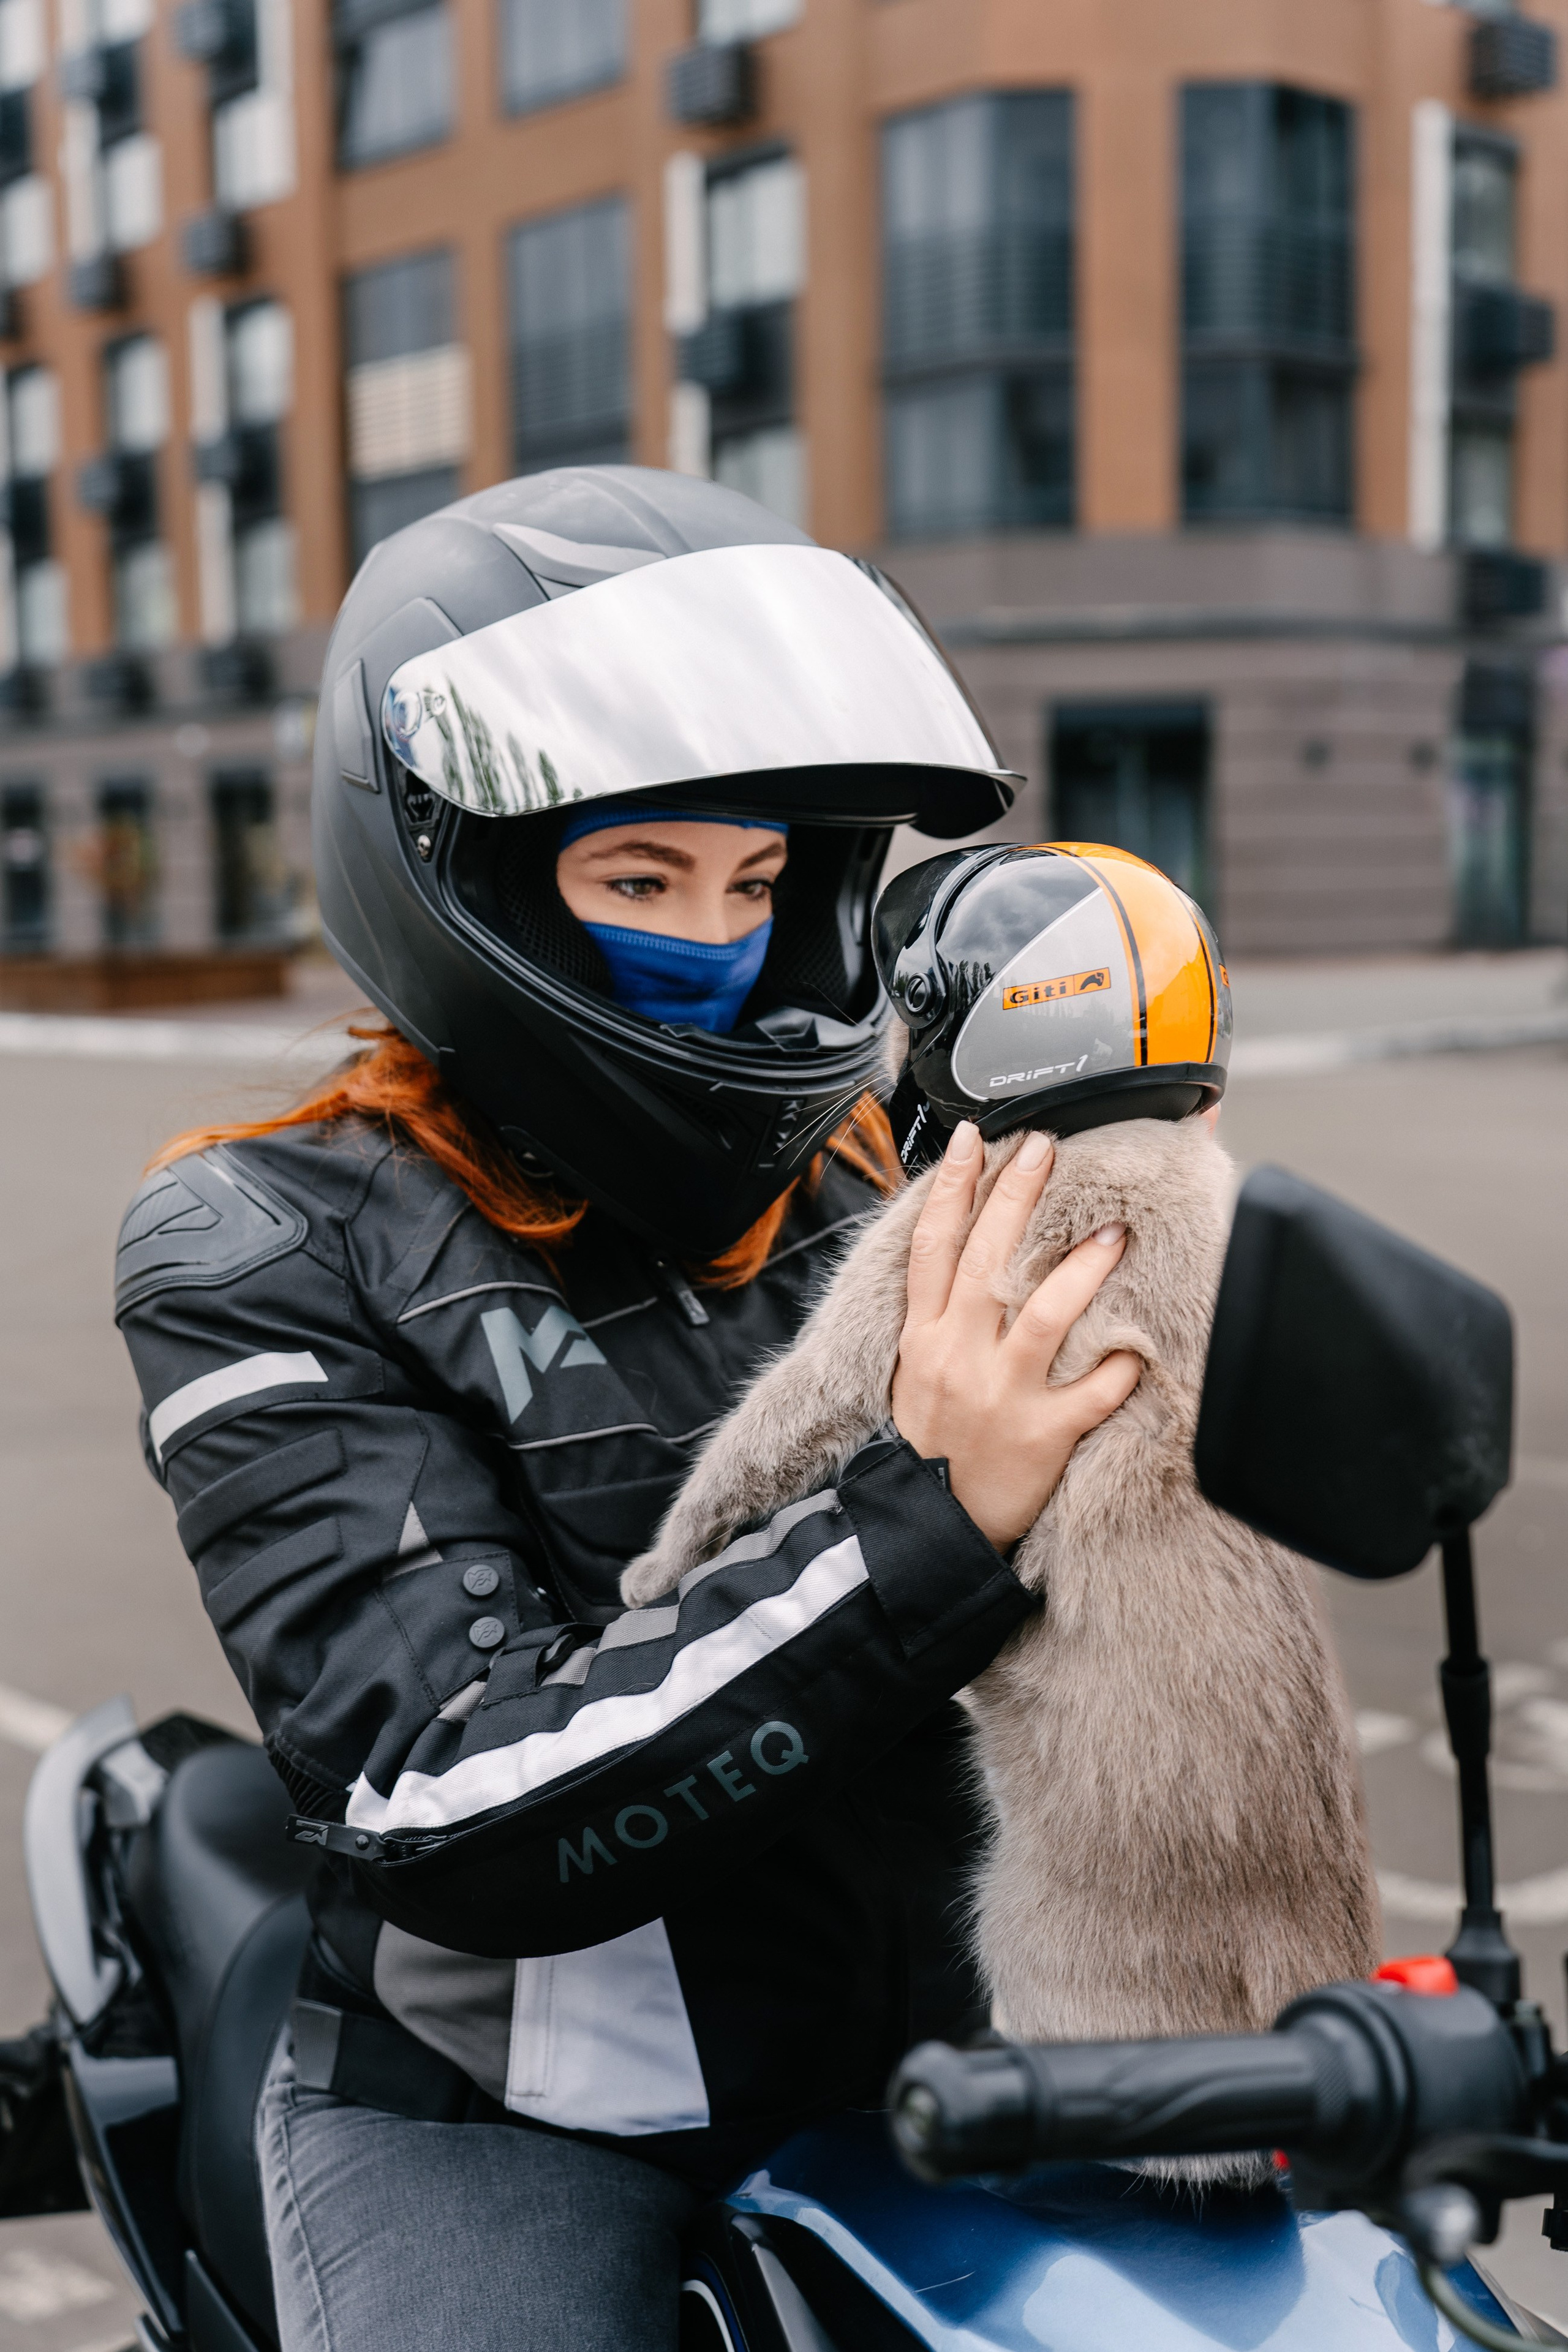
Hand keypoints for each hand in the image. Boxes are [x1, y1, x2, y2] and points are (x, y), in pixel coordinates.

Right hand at [890, 1121, 1142, 1551]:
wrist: (928, 1524)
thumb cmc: (932, 1443)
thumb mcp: (916, 1370)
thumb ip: (941, 1315)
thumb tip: (972, 1255)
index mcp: (925, 1337)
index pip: (933, 1246)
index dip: (949, 1187)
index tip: (971, 1139)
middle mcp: (958, 1355)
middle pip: (985, 1259)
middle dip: (1016, 1196)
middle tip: (1046, 1147)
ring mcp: (999, 1394)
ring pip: (1043, 1315)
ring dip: (1081, 1268)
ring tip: (1114, 1230)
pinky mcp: (1039, 1435)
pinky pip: (1089, 1393)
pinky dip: (1117, 1368)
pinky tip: (1139, 1344)